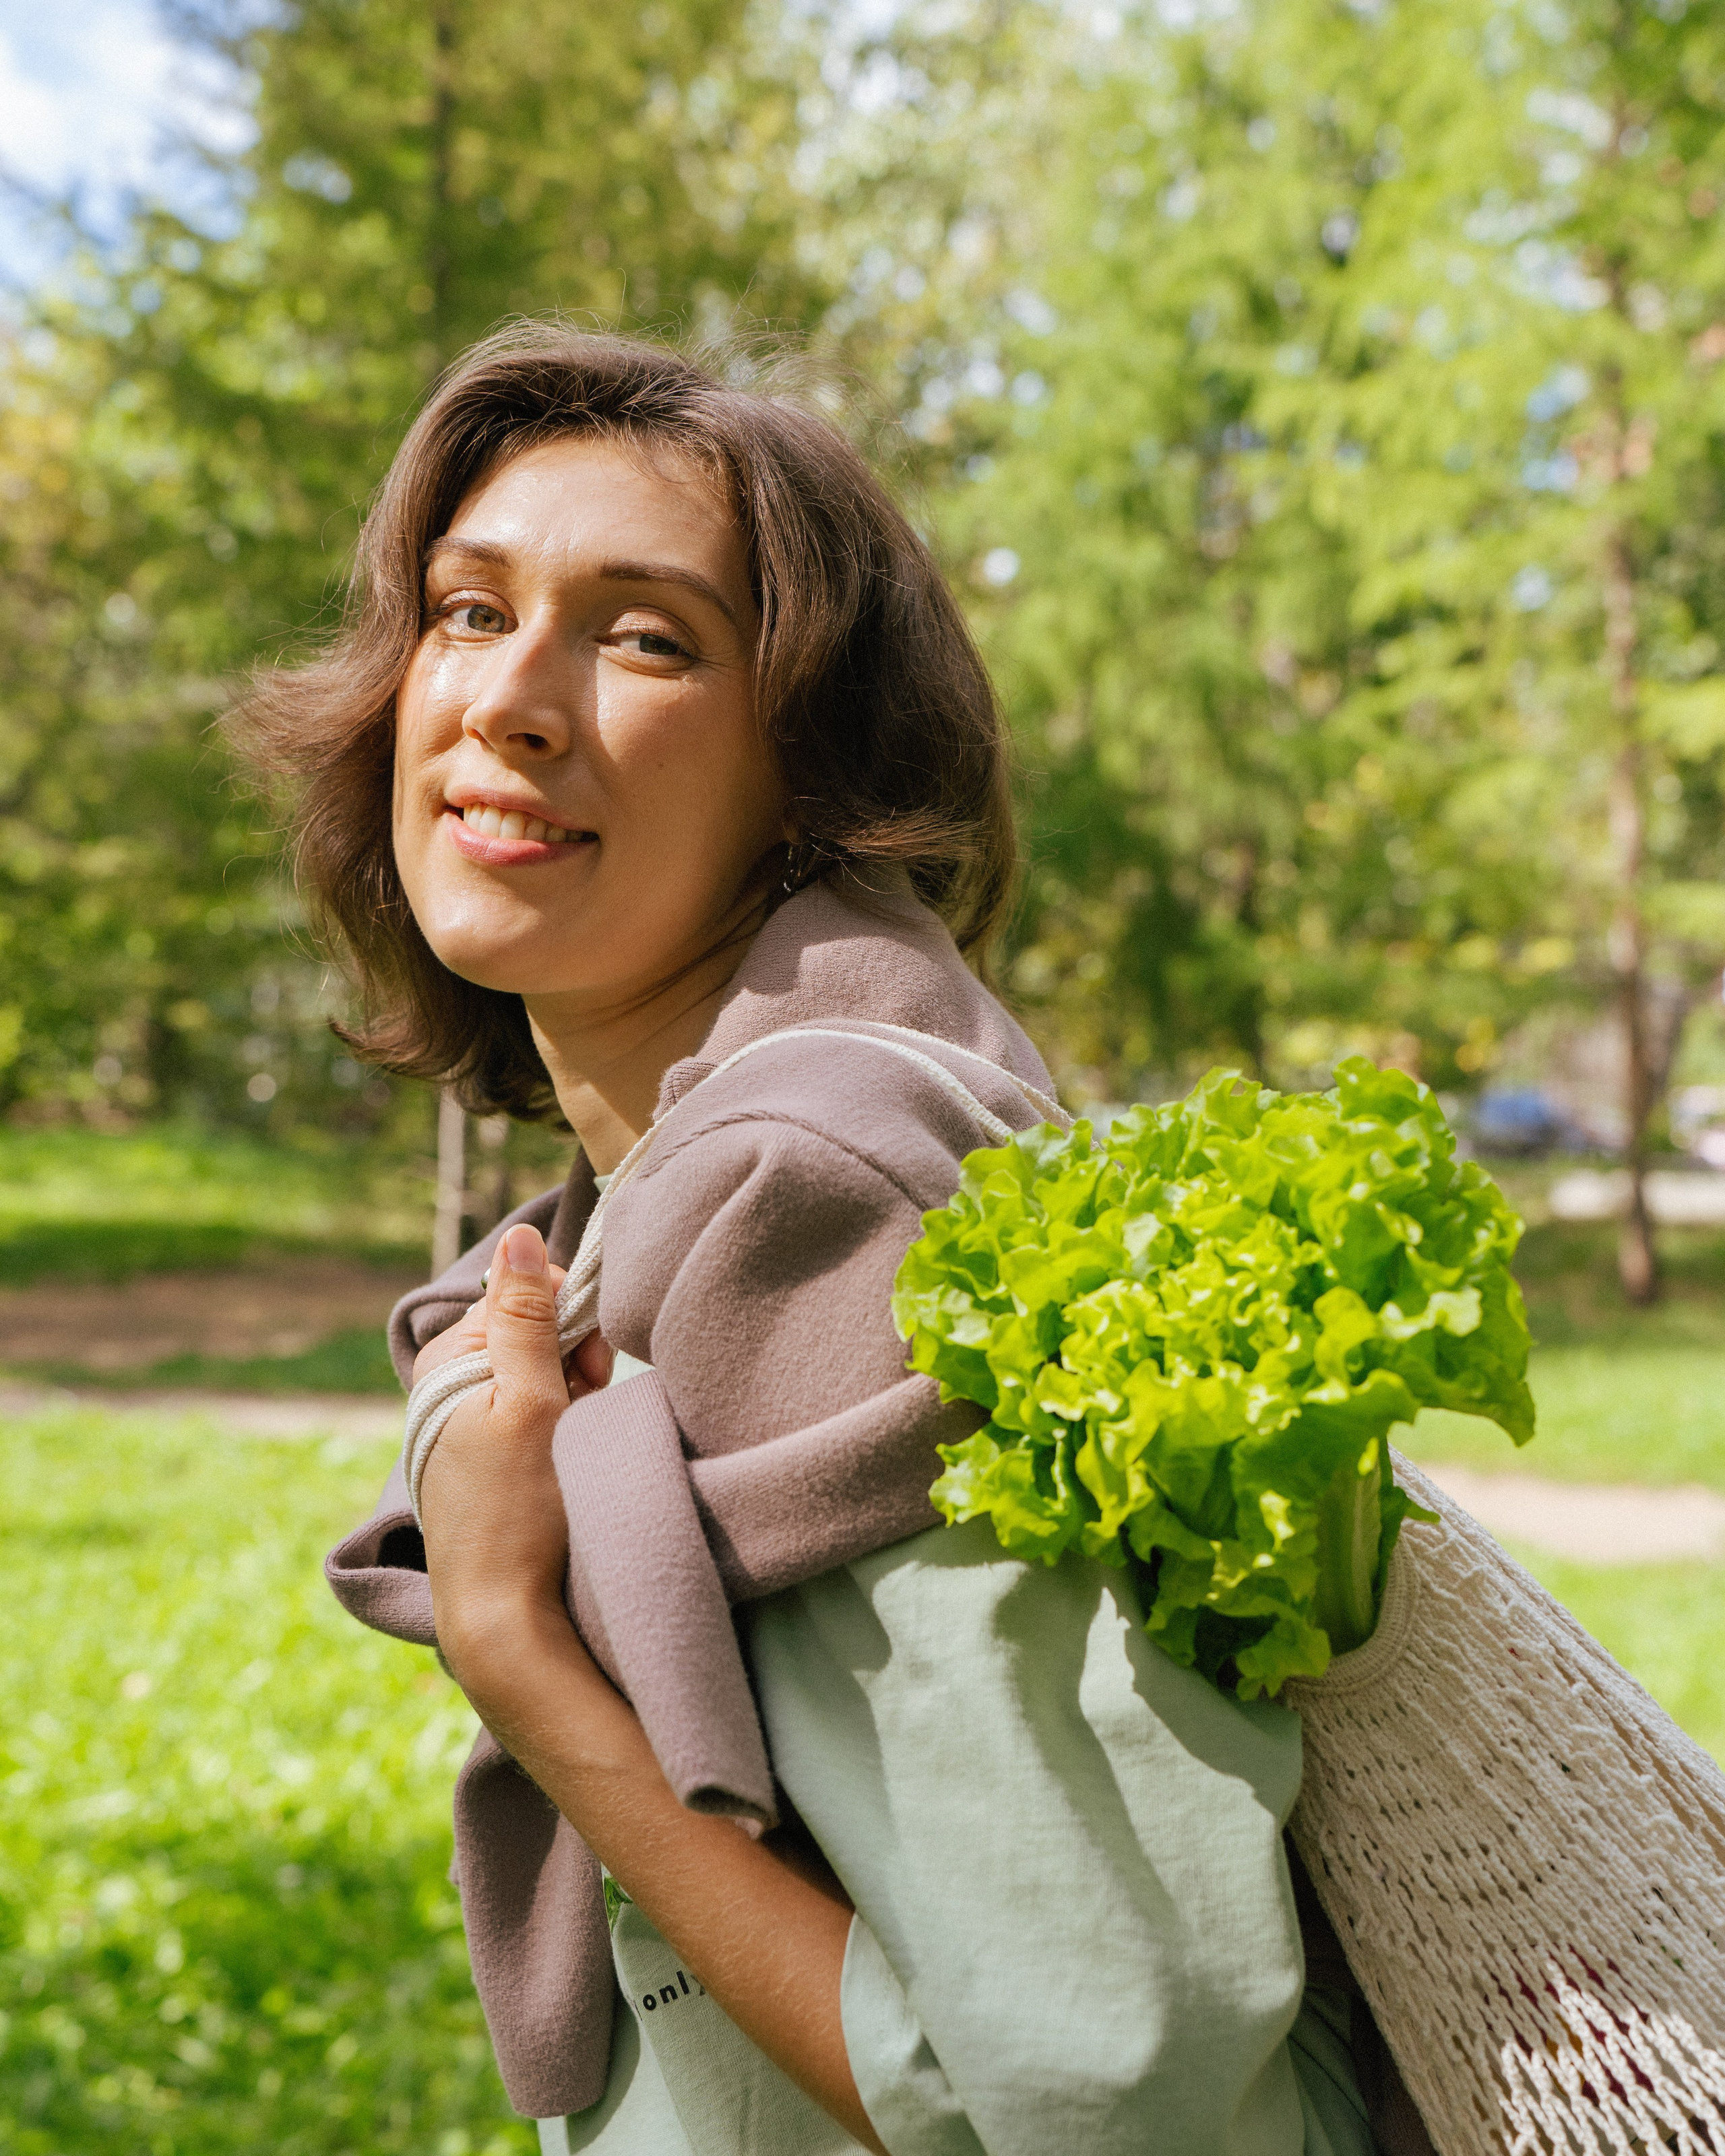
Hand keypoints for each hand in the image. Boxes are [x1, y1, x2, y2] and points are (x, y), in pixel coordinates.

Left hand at [416, 1222, 611, 1711]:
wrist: (503, 1616)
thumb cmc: (516, 1512)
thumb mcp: (528, 1403)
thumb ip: (526, 1317)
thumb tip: (518, 1236)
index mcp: (448, 1359)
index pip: (523, 1290)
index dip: (569, 1313)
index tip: (588, 1360)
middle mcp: (452, 1383)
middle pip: (536, 1327)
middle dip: (576, 1354)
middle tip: (584, 1402)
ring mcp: (471, 1421)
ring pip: (545, 1369)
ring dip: (576, 1390)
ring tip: (577, 1435)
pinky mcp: (493, 1454)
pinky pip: (539, 1409)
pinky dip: (566, 1420)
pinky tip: (570, 1451)